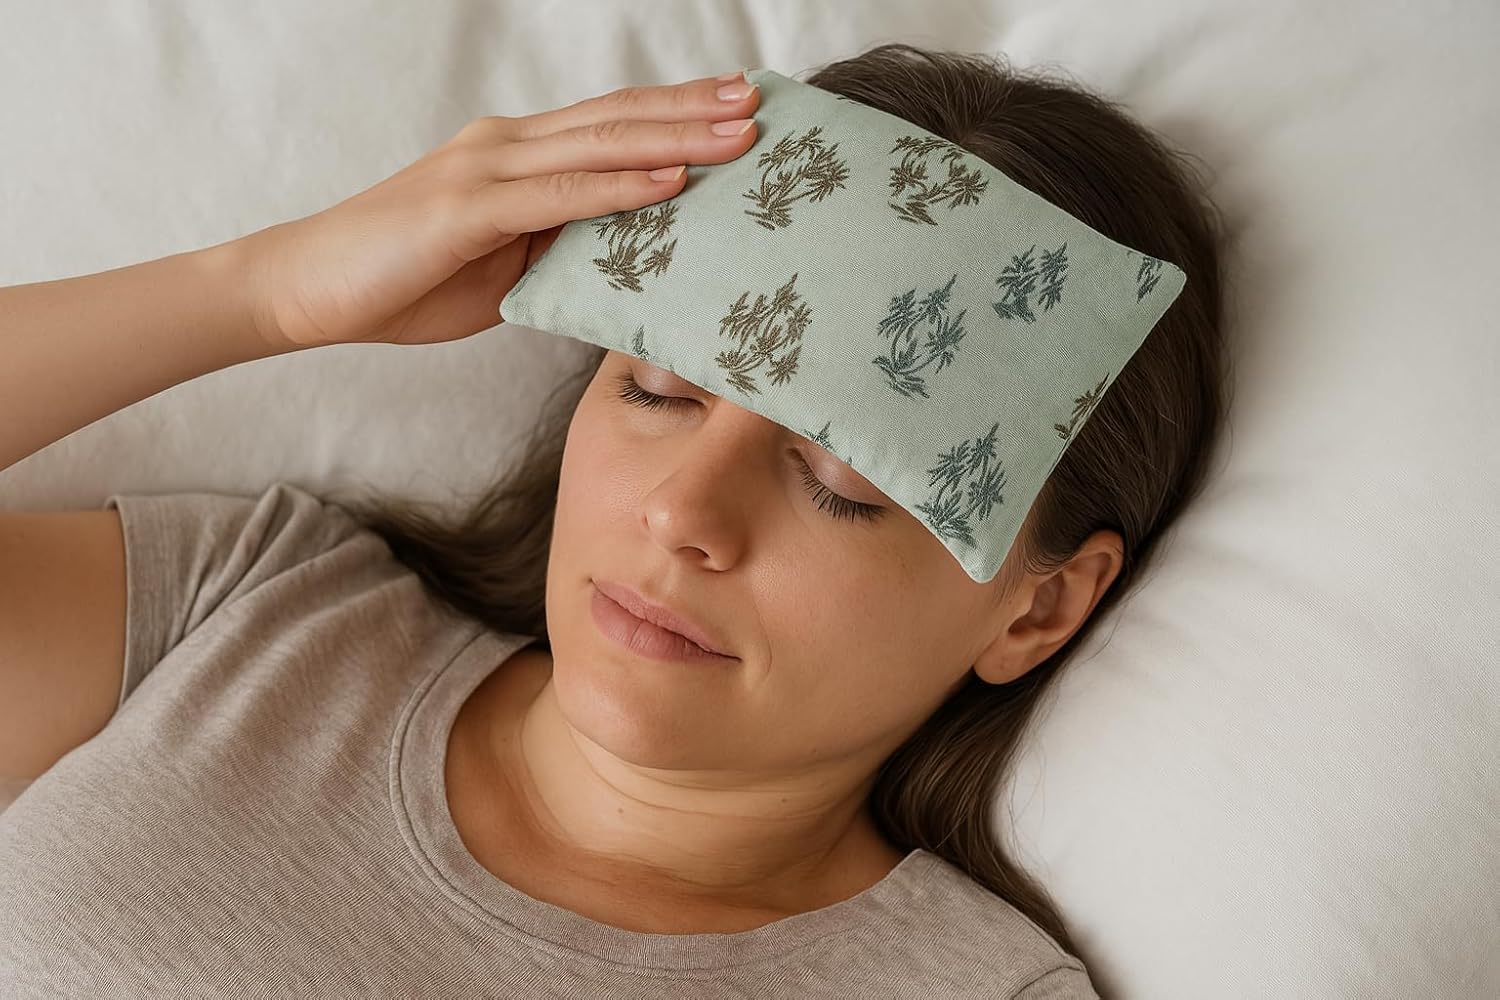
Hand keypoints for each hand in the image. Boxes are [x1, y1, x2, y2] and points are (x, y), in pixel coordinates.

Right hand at [241, 71, 759, 349]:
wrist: (308, 288)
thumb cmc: (402, 278)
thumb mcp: (499, 264)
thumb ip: (554, 247)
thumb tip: (615, 257)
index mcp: (515, 156)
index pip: (609, 124)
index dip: (674, 112)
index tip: (734, 108)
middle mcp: (506, 146)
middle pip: (617, 119)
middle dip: (694, 111)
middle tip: (760, 103)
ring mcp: (485, 170)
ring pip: (598, 145)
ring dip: (676, 136)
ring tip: (739, 133)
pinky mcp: (467, 207)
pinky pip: (559, 194)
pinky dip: (620, 187)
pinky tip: (671, 179)